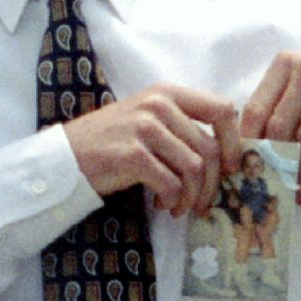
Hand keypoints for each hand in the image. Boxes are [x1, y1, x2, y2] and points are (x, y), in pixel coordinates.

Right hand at [63, 84, 239, 217]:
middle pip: (209, 148)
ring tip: (178, 207)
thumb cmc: (112, 140)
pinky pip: (171, 183)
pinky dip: (172, 201)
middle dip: (211, 184)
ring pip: (194, 168)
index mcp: (168, 93)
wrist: (67, 154)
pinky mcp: (132, 154)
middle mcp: (158, 105)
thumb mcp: (149, 118)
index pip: (222, 109)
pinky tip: (162, 205)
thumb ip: (182, 126)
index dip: (233, 142)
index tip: (229, 167)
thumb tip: (226, 156)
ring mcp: (145, 128)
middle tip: (202, 203)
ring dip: (191, 196)